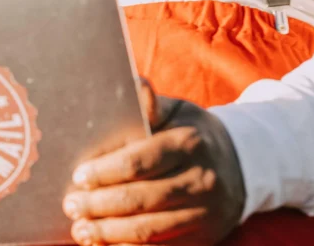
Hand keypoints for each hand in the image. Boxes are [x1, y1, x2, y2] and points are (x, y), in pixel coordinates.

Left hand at [62, 81, 245, 244]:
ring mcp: (204, 214)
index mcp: (189, 143)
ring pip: (149, 230)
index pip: (140, 161)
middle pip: (141, 198)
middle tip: (71, 205)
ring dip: (109, 233)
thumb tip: (135, 84)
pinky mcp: (202, 237)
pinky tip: (105, 244)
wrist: (241, 165)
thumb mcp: (177, 112)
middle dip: (100, 205)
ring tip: (81, 229)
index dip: (106, 171)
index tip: (79, 176)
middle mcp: (200, 180)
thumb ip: (150, 106)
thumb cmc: (192, 133)